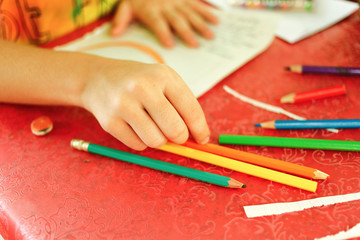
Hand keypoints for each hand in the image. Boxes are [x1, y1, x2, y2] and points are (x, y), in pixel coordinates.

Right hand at [81, 59, 209, 149]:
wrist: (97, 78)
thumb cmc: (138, 81)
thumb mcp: (162, 80)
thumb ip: (181, 104)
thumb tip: (197, 136)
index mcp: (162, 76)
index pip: (191, 109)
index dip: (200, 129)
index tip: (202, 139)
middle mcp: (142, 88)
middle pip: (175, 130)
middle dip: (180, 138)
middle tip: (175, 134)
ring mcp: (123, 105)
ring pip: (156, 141)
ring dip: (159, 140)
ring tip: (152, 126)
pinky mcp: (110, 122)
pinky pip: (138, 145)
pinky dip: (142, 141)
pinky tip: (135, 127)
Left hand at [111, 0, 217, 47]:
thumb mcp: (125, 6)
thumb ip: (121, 19)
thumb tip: (114, 34)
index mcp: (151, 11)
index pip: (158, 23)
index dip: (164, 33)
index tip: (170, 44)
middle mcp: (166, 6)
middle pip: (177, 20)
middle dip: (186, 32)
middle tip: (195, 45)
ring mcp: (177, 1)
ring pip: (190, 13)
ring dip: (201, 24)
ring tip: (210, 35)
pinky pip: (197, 5)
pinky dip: (207, 12)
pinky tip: (215, 20)